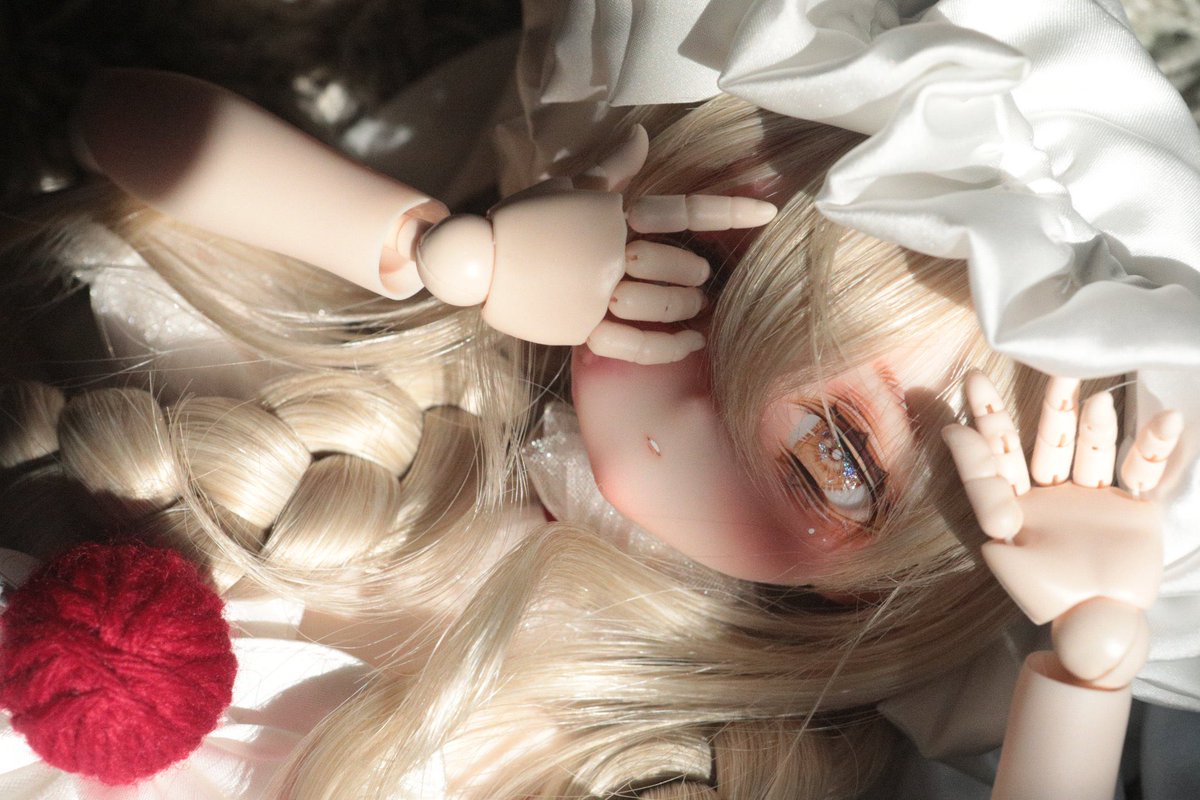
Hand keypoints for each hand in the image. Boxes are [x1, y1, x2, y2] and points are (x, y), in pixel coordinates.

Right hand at [416, 126, 775, 361]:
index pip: (680, 208)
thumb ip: (613, 169)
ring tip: (696, 308)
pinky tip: (690, 341)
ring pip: (657, 304)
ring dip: (684, 307)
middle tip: (701, 278)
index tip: (767, 212)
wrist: (473, 260)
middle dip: (694, 272)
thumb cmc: (524, 219)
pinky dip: (667, 346)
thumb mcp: (568, 186)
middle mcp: (605, 251)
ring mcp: (591, 292)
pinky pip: (634, 343)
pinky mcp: (578, 328)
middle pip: (673, 263)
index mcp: (608, 212)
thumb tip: (642, 136)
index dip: (728, 209)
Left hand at [942, 371, 1181, 685]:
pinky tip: (1166, 417)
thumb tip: (974, 473)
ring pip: (1092, 449)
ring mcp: (1094, 498)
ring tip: (1093, 395)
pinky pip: (1144, 470)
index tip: (963, 409)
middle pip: (1046, 442)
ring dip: (1092, 423)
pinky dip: (1155, 445)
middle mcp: (1052, 495)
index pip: (995, 464)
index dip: (980, 438)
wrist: (1100, 626)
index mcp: (1016, 507)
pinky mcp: (1133, 508)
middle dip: (1045, 408)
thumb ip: (990, 514)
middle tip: (1047, 367)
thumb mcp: (1007, 561)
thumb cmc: (1048, 599)